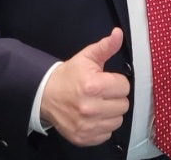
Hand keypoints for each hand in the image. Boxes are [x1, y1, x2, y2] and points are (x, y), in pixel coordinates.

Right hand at [41, 28, 129, 146]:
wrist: (46, 95)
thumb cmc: (70, 75)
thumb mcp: (87, 56)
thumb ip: (106, 46)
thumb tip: (118, 33)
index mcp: (93, 85)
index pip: (124, 86)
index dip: (117, 82)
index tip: (107, 81)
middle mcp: (90, 108)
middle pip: (123, 104)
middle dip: (115, 97)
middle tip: (103, 92)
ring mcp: (86, 126)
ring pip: (118, 120)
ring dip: (111, 112)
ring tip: (100, 104)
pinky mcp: (83, 138)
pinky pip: (107, 133)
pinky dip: (103, 125)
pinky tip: (95, 117)